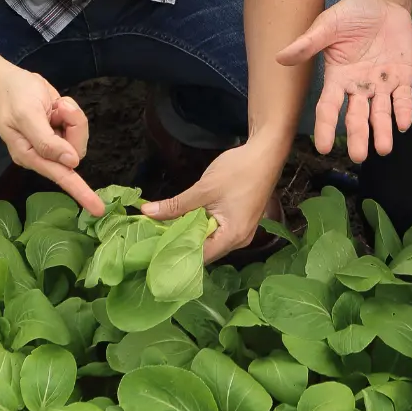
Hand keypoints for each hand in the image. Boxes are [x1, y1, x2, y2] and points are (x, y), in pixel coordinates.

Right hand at [0, 62, 104, 214]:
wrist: (9, 79)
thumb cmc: (14, 96)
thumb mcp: (26, 115)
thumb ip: (47, 141)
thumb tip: (71, 163)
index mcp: (30, 156)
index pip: (60, 177)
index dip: (81, 192)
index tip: (98, 209)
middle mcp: (44, 154)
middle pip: (75, 152)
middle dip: (73, 127)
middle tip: (57, 108)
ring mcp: (54, 143)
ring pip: (79, 137)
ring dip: (71, 117)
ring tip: (53, 106)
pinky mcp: (61, 131)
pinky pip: (78, 125)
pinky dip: (70, 111)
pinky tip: (55, 105)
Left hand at [140, 140, 282, 261]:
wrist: (266, 153)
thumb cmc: (238, 171)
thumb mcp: (203, 189)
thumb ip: (175, 205)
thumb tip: (146, 213)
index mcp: (232, 237)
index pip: (199, 257)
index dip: (175, 254)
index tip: (152, 249)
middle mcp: (239, 240)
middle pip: (205, 251)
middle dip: (180, 244)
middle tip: (153, 238)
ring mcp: (241, 232)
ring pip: (210, 240)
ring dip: (190, 233)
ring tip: (164, 229)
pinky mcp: (240, 221)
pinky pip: (217, 231)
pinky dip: (201, 226)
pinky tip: (184, 218)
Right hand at [277, 0, 411, 161]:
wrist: (383, 3)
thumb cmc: (352, 15)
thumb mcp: (328, 25)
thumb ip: (308, 43)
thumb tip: (280, 57)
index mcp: (337, 78)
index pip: (329, 107)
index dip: (325, 126)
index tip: (323, 147)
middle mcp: (358, 87)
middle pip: (356, 117)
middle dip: (358, 136)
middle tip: (359, 156)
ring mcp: (381, 85)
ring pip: (381, 113)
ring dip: (382, 131)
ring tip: (383, 149)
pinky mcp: (403, 78)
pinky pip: (404, 99)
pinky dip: (404, 111)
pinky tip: (403, 124)